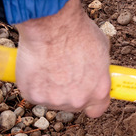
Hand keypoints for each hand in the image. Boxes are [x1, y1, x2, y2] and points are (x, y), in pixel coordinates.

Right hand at [15, 0, 110, 117]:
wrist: (52, 26)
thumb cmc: (79, 33)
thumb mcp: (103, 51)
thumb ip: (99, 70)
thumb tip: (95, 72)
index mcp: (99, 91)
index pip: (97, 110)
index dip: (91, 101)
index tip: (86, 92)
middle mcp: (78, 100)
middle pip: (74, 104)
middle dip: (70, 91)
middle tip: (64, 71)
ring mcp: (54, 100)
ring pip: (53, 99)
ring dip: (51, 87)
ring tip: (50, 65)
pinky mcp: (32, 95)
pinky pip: (34, 93)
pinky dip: (34, 83)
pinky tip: (37, 66)